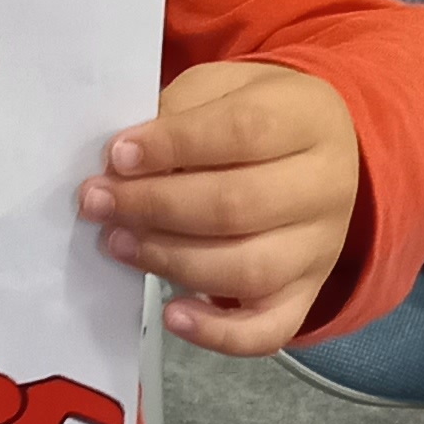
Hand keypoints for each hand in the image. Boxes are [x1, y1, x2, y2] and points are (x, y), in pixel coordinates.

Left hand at [77, 60, 360, 358]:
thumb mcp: (220, 90)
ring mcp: (320, 250)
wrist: (314, 151)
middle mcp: (326, 189)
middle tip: (98, 203)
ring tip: (118, 243)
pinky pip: (267, 330)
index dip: (173, 146)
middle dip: (155, 207)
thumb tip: (122, 166)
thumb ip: (177, 117)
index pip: (242, 132)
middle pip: (239, 206)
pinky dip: (216, 333)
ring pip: (247, 270)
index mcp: (308, 121)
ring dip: (170, 260)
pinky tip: (172, 314)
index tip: (118, 155)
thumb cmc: (251, 116)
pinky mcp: (306, 295)